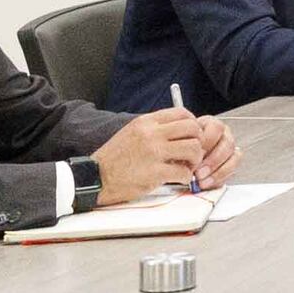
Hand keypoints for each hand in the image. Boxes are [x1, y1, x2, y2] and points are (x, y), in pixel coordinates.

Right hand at [93, 108, 222, 205]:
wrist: (95, 176)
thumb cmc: (114, 158)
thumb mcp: (132, 132)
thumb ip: (154, 128)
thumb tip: (179, 129)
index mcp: (146, 122)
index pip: (182, 113)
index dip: (193, 124)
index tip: (192, 136)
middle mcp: (151, 133)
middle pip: (193, 129)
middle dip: (198, 142)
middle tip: (193, 153)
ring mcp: (154, 152)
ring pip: (194, 149)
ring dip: (195, 160)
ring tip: (186, 167)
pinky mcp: (155, 172)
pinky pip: (184, 172)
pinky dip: (185, 177)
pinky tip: (177, 179)